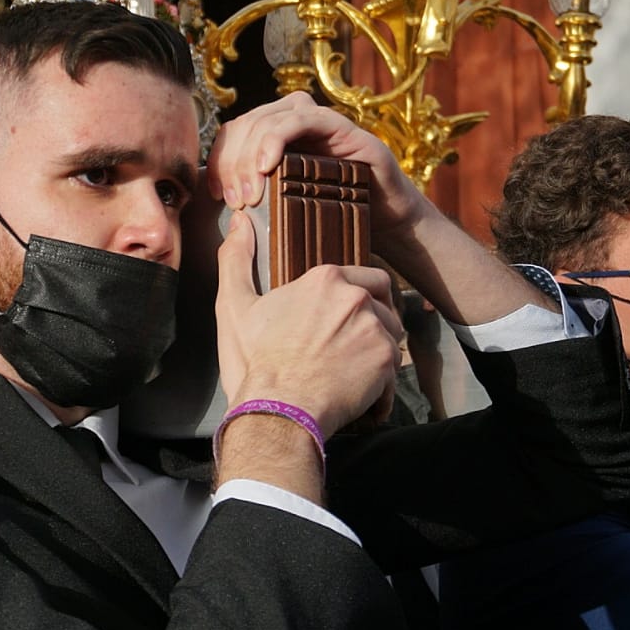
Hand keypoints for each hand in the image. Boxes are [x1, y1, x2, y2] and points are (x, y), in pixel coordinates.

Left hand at [207, 92, 431, 245]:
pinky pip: (302, 119)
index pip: (234, 133)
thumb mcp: (284, 209)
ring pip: (266, 119)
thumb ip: (255, 198)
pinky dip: (277, 139)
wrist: (387, 223)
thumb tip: (216, 204)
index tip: (216, 196)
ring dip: (250, 156)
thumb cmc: (334, 218)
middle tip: (236, 201)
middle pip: (246, 124)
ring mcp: (318, 119)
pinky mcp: (342, 126)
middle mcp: (295, 120)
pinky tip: (267, 166)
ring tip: (251, 194)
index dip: (220, 159)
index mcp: (276, 135)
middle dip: (232, 163)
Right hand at [215, 211, 400, 435]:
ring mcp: (374, 328)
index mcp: (325, 278)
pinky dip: (380, 392)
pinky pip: (393, 376)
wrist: (278, 408)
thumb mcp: (235, 306)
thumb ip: (236, 260)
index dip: (363, 300)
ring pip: (392, 340)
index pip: (368, 278)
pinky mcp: (386, 361)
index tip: (347, 323)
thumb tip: (239, 221)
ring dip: (378, 359)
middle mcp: (355, 297)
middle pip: (386, 307)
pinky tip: (360, 402)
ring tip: (353, 378)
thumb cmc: (256, 360)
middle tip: (355, 350)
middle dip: (377, 327)